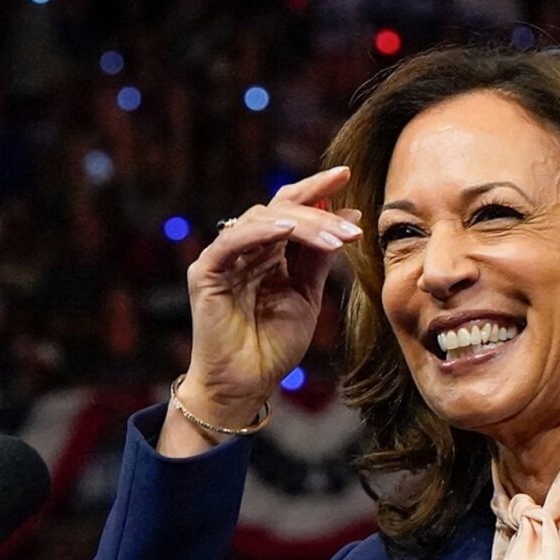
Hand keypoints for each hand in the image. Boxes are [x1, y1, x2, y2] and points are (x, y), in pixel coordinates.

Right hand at [182, 164, 362, 420]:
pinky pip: (232, 241)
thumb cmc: (273, 344)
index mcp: (267, 251)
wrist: (246, 384)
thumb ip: (318, 257)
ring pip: (262, 221)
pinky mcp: (205, 272)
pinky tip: (287, 232)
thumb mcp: (307, 294)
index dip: (316, 189)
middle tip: (355, 225)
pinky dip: (261, 232)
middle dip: (319, 211)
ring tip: (339, 239)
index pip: (290, 209)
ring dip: (304, 225)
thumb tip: (346, 215)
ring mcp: (223, 258)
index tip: (347, 175)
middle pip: (279, 209)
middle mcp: (243, 248)